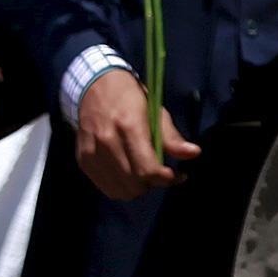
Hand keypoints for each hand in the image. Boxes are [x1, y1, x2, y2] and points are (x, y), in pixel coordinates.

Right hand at [73, 65, 197, 200]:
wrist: (93, 86)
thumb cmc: (129, 97)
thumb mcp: (155, 111)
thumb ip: (172, 137)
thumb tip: (194, 154)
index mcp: (129, 126)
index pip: (147, 170)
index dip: (166, 178)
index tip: (177, 175)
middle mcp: (107, 142)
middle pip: (134, 184)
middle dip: (153, 184)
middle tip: (160, 173)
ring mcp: (92, 153)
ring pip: (120, 191)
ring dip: (137, 188)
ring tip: (143, 174)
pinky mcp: (83, 160)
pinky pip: (106, 187)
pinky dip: (121, 187)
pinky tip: (128, 174)